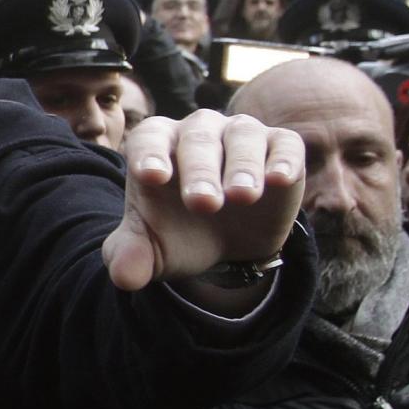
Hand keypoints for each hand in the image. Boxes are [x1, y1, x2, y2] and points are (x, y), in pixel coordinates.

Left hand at [104, 110, 304, 297]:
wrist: (226, 245)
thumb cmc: (178, 234)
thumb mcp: (150, 250)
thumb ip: (130, 257)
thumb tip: (123, 276)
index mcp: (157, 145)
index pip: (149, 139)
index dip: (149, 155)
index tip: (151, 178)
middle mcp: (199, 131)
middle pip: (197, 139)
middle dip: (199, 171)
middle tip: (203, 204)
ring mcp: (241, 135)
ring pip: (242, 136)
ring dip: (242, 166)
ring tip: (242, 197)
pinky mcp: (280, 149)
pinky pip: (285, 145)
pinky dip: (284, 160)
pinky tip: (280, 180)